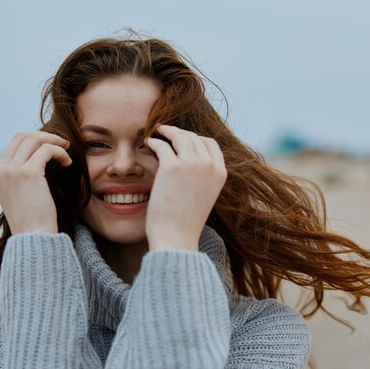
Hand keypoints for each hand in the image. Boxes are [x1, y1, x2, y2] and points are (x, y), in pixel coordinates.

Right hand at [0, 131, 71, 234]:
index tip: (52, 146)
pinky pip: (46, 149)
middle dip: (45, 136)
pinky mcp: (27, 172)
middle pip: (23, 136)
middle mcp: (1, 170)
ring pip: (34, 139)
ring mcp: (12, 170)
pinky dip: (60, 152)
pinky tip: (68, 163)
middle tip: (62, 144)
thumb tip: (39, 161)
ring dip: (54, 141)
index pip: (15, 144)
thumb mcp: (21, 197)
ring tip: (67, 150)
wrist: (33, 238)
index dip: (36, 139)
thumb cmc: (33, 222)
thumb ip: (22, 179)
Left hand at [144, 125, 226, 250]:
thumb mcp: (204, 195)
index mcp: (220, 173)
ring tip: (157, 133)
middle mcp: (209, 165)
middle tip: (167, 133)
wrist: (176, 237)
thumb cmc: (186, 221)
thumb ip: (202, 177)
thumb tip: (189, 160)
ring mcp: (191, 164)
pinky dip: (154, 142)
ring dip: (167, 131)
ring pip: (179, 136)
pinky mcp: (171, 167)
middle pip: (194, 137)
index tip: (183, 139)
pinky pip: (162, 145)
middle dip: (179, 133)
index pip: (210, 143)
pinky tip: (149, 143)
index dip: (196, 137)